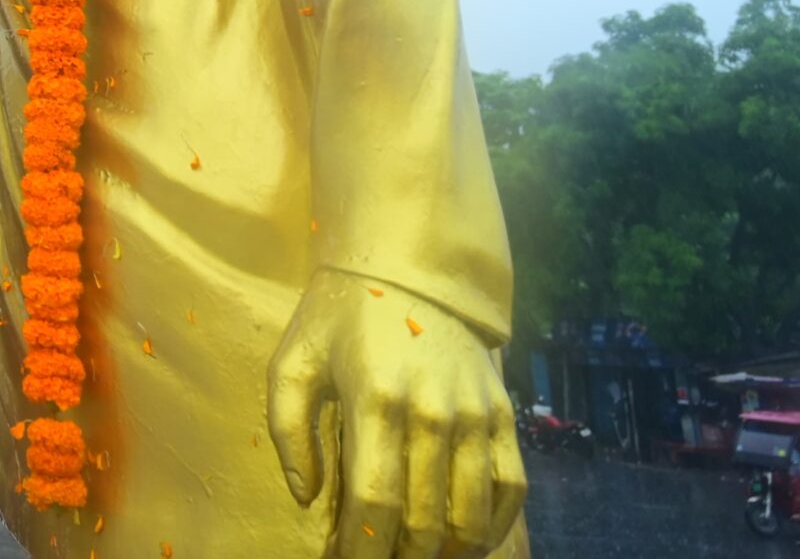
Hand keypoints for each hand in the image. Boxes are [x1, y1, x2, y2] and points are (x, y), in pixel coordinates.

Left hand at [267, 269, 525, 558]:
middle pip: (423, 520)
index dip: (360, 549)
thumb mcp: (293, 359)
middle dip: (397, 558)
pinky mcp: (503, 416)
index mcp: (375, 400)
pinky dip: (492, 528)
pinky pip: (511, 490)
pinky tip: (464, 543)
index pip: (374, 501)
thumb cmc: (339, 317)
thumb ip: (288, 430)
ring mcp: (476, 416)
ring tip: (414, 558)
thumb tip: (306, 498)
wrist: (411, 269)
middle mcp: (433, 413)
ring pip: (472, 517)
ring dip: (445, 554)